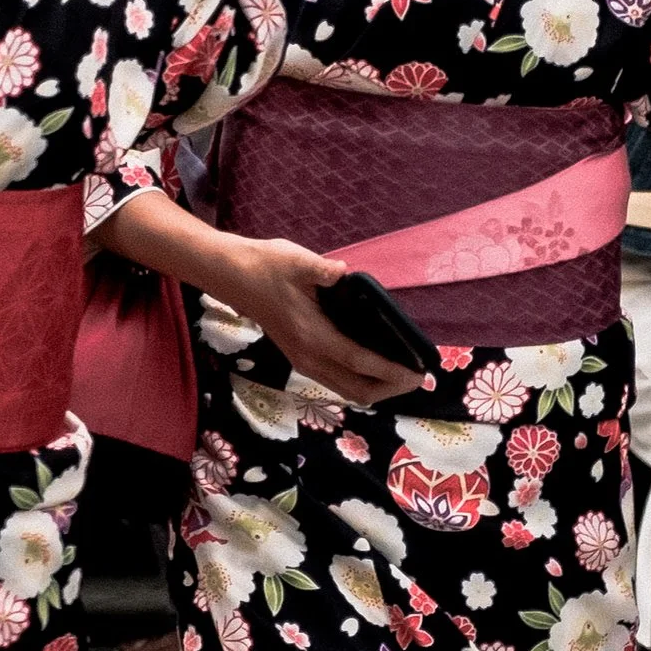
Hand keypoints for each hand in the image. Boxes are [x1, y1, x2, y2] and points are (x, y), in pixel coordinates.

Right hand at [219, 236, 422, 406]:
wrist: (232, 276)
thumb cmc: (266, 266)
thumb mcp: (296, 260)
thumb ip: (323, 270)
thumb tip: (344, 273)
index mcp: (311, 336)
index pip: (358, 361)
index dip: (390, 370)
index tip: (417, 373)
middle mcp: (308, 357)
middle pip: (356, 389)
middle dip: (390, 388)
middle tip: (418, 377)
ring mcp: (302, 361)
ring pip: (346, 390)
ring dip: (377, 389)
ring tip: (402, 376)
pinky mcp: (300, 358)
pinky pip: (336, 382)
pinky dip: (361, 382)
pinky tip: (376, 368)